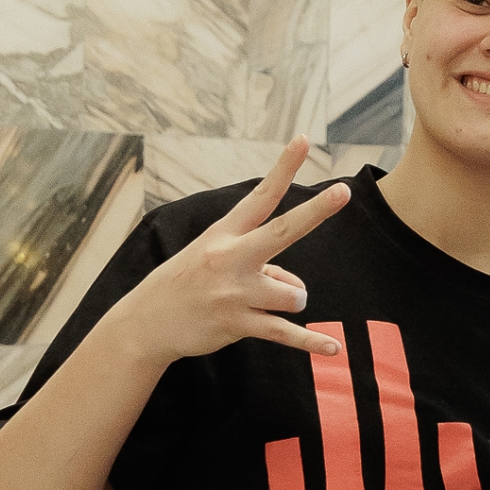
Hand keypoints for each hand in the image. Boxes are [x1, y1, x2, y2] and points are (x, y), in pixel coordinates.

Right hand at [107, 137, 349, 367]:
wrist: (145, 323)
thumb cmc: (187, 283)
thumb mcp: (213, 259)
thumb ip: (259, 264)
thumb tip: (295, 289)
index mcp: (224, 234)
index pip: (260, 195)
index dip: (283, 167)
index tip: (303, 139)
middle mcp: (230, 257)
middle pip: (282, 231)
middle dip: (315, 212)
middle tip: (343, 192)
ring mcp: (234, 291)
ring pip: (294, 294)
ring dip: (290, 300)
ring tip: (262, 304)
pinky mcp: (236, 323)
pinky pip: (285, 333)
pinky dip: (311, 343)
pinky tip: (334, 350)